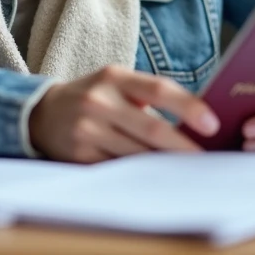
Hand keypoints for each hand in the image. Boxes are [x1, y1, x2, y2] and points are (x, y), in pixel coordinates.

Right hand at [28, 65, 219, 163]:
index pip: (158, 89)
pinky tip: (157, 177)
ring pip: (137, 154)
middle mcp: (99, 101)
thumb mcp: (116, 82)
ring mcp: (88, 130)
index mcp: (114, 77)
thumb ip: (148, 95)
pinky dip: (142, 174)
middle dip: (183, 146)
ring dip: (165, 164)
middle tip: (206, 158)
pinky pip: (119, 168)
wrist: (43, 114)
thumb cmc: (94, 95)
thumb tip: (196, 118)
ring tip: (188, 169)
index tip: (212, 125)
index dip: (188, 107)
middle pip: (151, 128)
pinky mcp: (80, 155)